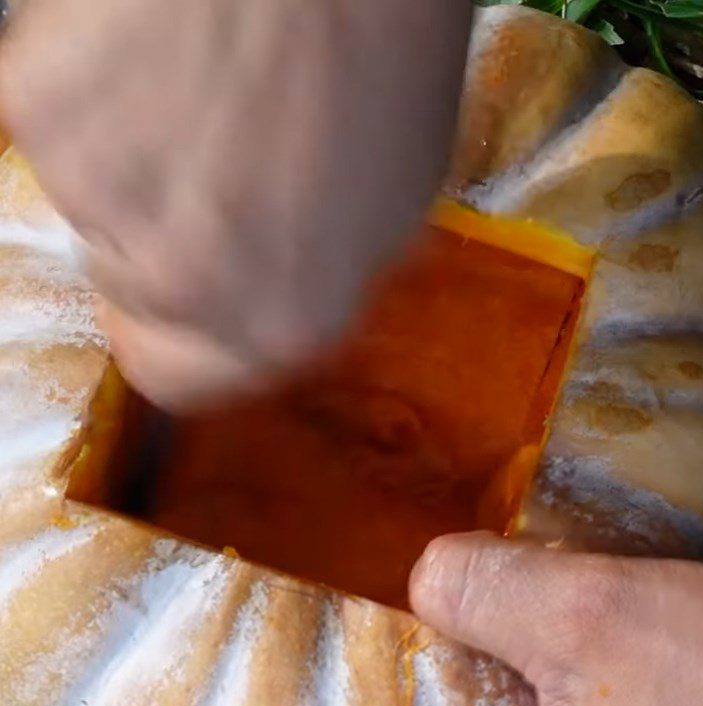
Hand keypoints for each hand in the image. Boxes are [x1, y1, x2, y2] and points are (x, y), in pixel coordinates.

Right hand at [0, 0, 470, 407]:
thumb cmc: (389, 72)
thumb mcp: (389, 219)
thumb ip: (307, 286)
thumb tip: (256, 304)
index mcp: (277, 325)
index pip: (177, 378)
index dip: (185, 334)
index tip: (201, 285)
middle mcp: (181, 285)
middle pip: (131, 294)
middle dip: (165, 244)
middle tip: (217, 165)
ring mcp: (99, 196)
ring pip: (89, 212)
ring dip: (132, 170)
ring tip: (199, 98)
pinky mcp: (39, 106)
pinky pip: (54, 132)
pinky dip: (93, 104)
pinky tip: (157, 56)